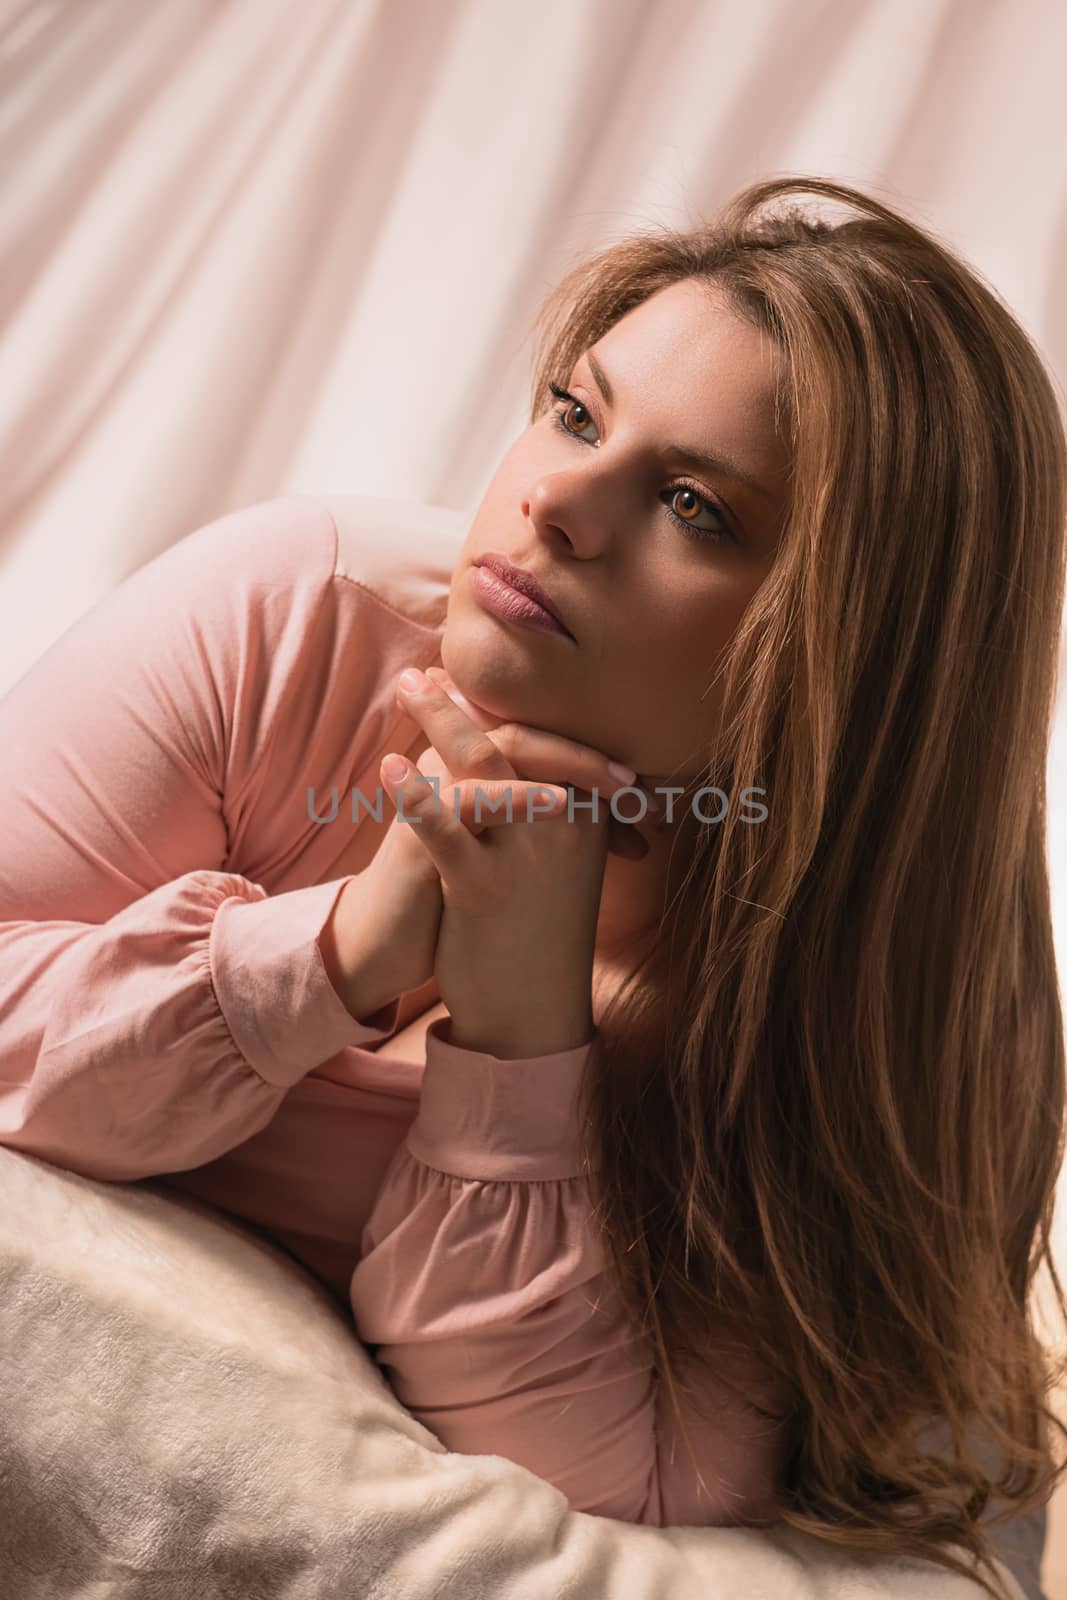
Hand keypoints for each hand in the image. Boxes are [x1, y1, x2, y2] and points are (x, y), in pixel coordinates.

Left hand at [386, 666, 624, 1055]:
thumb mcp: (559, 862)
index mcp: (587, 814)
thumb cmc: (539, 929)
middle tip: (421, 674)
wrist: (535, 1011)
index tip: (456, 678)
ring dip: (442, 721)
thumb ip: (542, 807)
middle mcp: (566, 824)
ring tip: (407, 690)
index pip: (542, 738)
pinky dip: (417, 792)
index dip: (495, 705)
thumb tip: (506, 754)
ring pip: (484, 767)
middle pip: (514, 740)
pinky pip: (447, 830)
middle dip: (465, 701)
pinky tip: (389, 766)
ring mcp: (528, 854)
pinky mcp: (486, 887)